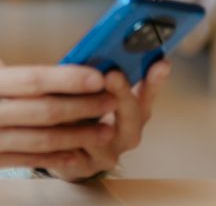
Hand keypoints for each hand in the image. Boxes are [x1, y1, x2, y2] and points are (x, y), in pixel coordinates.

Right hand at [0, 45, 119, 174]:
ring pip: (43, 139)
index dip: (68, 78)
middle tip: (110, 99)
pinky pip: (29, 159)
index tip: (95, 74)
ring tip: (104, 127)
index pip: (32, 79)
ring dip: (78, 134)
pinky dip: (57, 157)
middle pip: (45, 111)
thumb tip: (28, 73)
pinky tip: (78, 152)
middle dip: (83, 105)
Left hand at [50, 59, 170, 182]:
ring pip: (99, 135)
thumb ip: (100, 75)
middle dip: (122, 93)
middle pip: (132, 116)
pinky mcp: (84, 167)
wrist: (67, 154)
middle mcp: (126, 135)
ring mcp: (107, 154)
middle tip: (113, 74)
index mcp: (134, 114)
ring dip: (85, 114)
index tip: (160, 63)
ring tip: (70, 97)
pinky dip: (64, 134)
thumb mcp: (95, 93)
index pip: (149, 94)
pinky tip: (55, 122)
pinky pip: (74, 151)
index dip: (155, 80)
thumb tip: (99, 47)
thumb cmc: (83, 115)